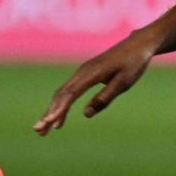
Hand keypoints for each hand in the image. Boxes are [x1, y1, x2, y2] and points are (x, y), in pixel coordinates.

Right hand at [35, 32, 158, 133]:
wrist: (137, 44)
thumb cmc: (133, 63)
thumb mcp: (124, 83)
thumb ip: (105, 97)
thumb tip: (86, 114)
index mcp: (92, 73)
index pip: (70, 94)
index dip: (59, 109)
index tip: (49, 123)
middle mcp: (82, 72)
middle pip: (61, 95)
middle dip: (49, 113)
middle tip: (38, 131)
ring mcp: (82, 73)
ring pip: (62, 94)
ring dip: (51, 111)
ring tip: (43, 130)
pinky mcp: (85, 75)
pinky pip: (68, 92)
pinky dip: (60, 105)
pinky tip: (58, 119)